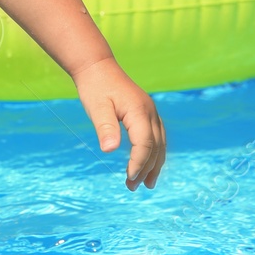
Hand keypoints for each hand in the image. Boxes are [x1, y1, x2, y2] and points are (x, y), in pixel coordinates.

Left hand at [73, 57, 164, 189]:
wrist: (97, 66)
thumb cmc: (94, 86)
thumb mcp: (96, 107)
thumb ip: (105, 127)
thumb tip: (110, 150)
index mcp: (139, 111)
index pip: (145, 144)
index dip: (138, 163)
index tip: (128, 178)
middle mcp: (150, 112)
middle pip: (155, 147)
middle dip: (146, 169)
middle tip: (132, 187)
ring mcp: (150, 112)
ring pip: (160, 143)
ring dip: (154, 164)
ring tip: (146, 184)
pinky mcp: (146, 112)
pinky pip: (157, 137)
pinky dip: (154, 153)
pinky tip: (148, 164)